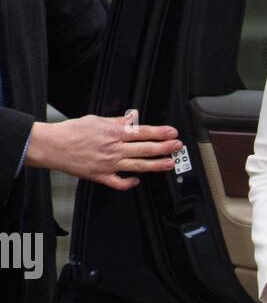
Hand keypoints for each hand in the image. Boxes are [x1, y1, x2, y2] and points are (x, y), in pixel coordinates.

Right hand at [25, 110, 181, 190]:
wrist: (53, 146)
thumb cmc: (72, 131)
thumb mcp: (96, 120)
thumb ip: (117, 121)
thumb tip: (133, 118)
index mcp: (113, 133)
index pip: (142, 132)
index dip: (160, 132)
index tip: (172, 132)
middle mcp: (114, 149)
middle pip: (145, 149)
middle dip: (164, 147)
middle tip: (177, 146)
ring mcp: (109, 164)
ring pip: (138, 166)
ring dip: (156, 165)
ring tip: (170, 163)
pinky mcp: (101, 176)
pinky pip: (119, 183)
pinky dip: (130, 183)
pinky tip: (138, 180)